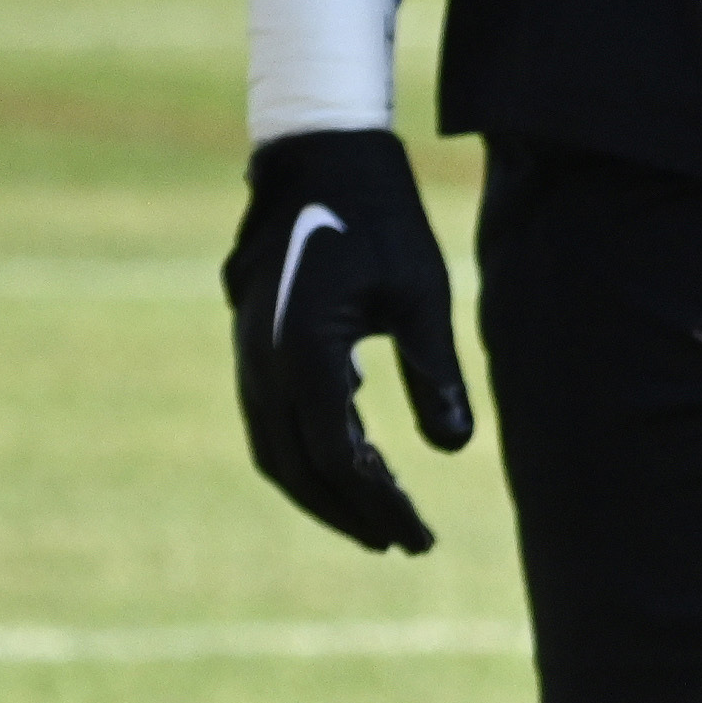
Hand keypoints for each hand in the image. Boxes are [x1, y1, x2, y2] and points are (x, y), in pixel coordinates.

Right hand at [222, 131, 475, 554]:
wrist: (317, 159)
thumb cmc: (379, 220)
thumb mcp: (421, 293)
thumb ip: (434, 372)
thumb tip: (453, 449)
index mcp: (305, 356)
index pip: (340, 460)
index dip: (379, 506)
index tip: (418, 536)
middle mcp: (263, 367)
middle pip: (300, 471)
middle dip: (350, 515)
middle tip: (402, 543)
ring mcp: (249, 359)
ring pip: (277, 454)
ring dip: (323, 494)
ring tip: (376, 521)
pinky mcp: (253, 350)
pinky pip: (271, 425)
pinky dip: (306, 457)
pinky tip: (353, 465)